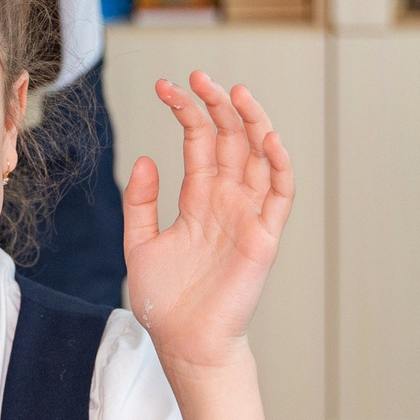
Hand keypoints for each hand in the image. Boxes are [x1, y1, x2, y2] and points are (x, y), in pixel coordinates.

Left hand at [123, 72, 292, 419]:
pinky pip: (279, 195)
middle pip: (231, 140)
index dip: (187, 111)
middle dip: (218, 105)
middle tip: (201, 75)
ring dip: (251, 123)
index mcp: (200, 200)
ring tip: (236, 92)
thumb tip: (147, 158)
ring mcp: (248, 216)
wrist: (184, 344)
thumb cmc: (165, 302)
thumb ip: (141, 202)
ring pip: (259, 157)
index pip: (200, 142)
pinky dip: (277, 164)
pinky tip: (265, 136)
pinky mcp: (264, 237)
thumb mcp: (140, 243)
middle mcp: (227, 202)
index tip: (165, 86)